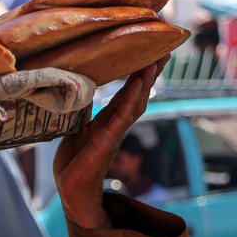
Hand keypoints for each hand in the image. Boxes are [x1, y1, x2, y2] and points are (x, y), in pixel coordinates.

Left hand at [53, 58, 165, 228]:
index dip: (140, 71)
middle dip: (152, 70)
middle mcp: (116, 123)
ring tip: (156, 58)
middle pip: (139, 92)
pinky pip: (122, 116)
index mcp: (109, 119)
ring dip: (146, 79)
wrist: (71, 190)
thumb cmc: (74, 161)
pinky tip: (139, 82)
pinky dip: (131, 98)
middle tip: (166, 47)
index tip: (152, 50)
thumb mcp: (76, 127)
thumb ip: (82, 108)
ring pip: (135, 101)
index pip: (128, 91)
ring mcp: (114, 131)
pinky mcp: (107, 140)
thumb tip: (78, 84)